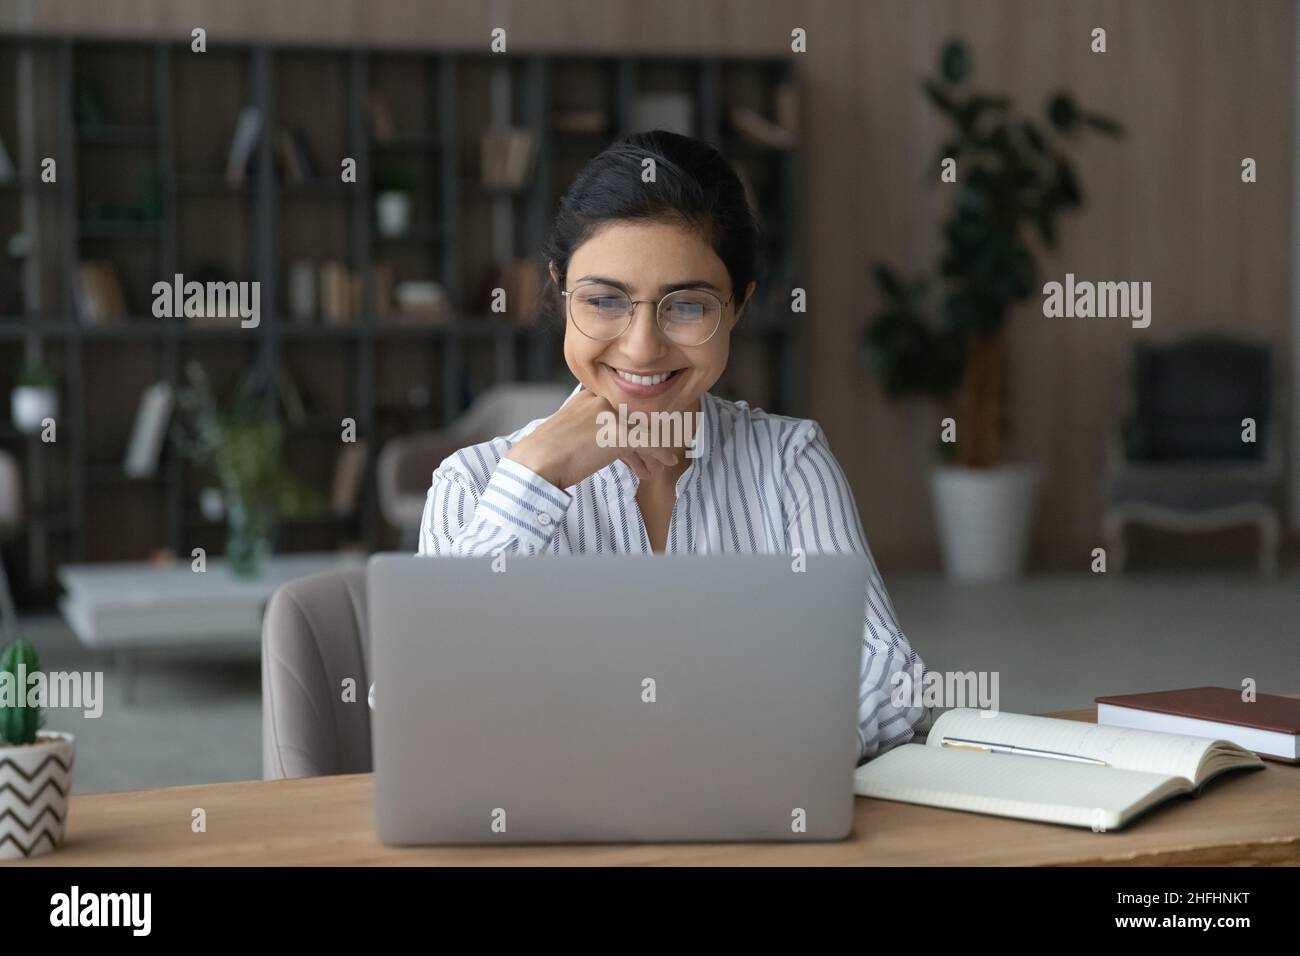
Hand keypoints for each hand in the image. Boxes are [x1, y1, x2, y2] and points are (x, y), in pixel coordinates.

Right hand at [505, 388, 679, 487]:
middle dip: (645, 438)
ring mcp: (608, 414)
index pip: (619, 407)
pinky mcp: (616, 433)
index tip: (640, 442)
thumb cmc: (546, 455)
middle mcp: (600, 400)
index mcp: (587, 396)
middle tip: (653, 454)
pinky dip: (659, 454)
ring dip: (653, 449)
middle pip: (633, 418)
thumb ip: (588, 429)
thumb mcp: (568, 431)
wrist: (536, 463)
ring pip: (641, 430)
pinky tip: (666, 463)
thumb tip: (604, 444)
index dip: (632, 426)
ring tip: (660, 464)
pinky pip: (646, 443)